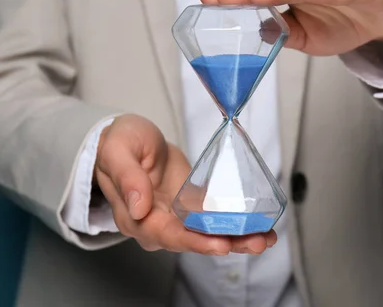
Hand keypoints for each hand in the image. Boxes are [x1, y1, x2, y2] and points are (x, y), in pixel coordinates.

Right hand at [94, 114, 276, 254]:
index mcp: (136, 217)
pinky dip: (238, 223)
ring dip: (239, 237)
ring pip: (209, 233)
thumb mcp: (118, 151)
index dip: (195, 241)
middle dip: (228, 242)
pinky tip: (260, 225)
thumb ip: (127, 178)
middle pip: (194, 240)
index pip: (168, 235)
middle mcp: (159, 223)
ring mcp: (177, 216)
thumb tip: (139, 207)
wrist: (127, 139)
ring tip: (265, 237)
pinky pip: (215, 218)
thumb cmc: (117, 144)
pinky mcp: (192, 205)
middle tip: (256, 241)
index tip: (220, 243)